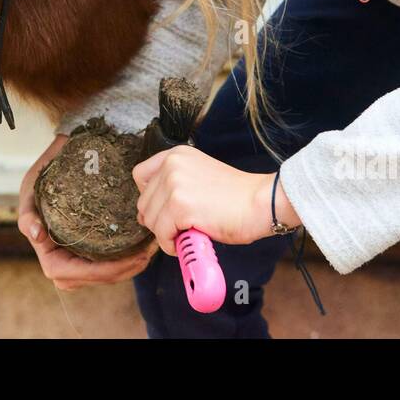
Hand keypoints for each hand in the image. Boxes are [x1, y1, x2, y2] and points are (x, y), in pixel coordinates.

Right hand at [17, 135, 157, 290]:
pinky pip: (110, 265)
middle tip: (147, 253)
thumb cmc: (43, 178)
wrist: (58, 163)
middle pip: (94, 278)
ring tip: (149, 250)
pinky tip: (144, 247)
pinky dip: (128, 260)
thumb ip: (28, 214)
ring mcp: (78, 260)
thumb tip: (36, 235)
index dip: (100, 272)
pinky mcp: (91, 253)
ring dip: (129, 267)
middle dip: (122, 271)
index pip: (70, 273)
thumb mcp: (31, 191)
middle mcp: (62, 263)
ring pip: (105, 276)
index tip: (127, 259)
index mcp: (46, 254)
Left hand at [132, 146, 299, 255]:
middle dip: (159, 220)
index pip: (140, 176)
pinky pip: (162, 235)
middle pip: (143, 202)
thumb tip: (145, 213)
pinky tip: (191, 239)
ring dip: (166, 234)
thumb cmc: (235, 196)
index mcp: (176, 155)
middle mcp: (171, 165)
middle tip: (181, 227)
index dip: (150, 197)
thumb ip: (173, 186)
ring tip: (189, 232)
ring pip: (150, 220)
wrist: (260, 202)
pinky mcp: (179, 206)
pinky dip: (173, 245)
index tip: (164, 209)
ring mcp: (174, 184)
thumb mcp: (199, 177)